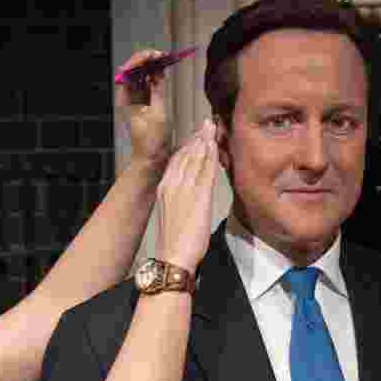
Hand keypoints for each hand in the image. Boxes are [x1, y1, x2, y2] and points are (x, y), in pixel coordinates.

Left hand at [115, 49, 172, 170]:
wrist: (149, 158)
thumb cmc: (151, 140)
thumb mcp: (157, 114)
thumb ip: (157, 91)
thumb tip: (158, 73)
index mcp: (125, 98)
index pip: (127, 71)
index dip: (139, 60)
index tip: (153, 54)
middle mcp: (127, 96)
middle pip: (134, 71)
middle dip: (146, 60)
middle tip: (161, 54)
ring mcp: (135, 99)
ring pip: (141, 75)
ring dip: (152, 66)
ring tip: (164, 59)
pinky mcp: (144, 102)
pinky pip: (148, 84)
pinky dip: (155, 76)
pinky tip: (163, 71)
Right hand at [155, 119, 218, 274]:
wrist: (172, 256)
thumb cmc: (174, 240)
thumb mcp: (171, 213)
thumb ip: (179, 198)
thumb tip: (188, 194)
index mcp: (164, 188)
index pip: (176, 160)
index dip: (187, 145)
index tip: (196, 135)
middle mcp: (172, 185)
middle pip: (186, 155)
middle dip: (198, 138)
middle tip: (207, 124)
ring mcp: (185, 190)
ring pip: (196, 159)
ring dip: (205, 142)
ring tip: (213, 128)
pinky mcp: (200, 197)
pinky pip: (207, 171)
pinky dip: (212, 157)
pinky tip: (216, 147)